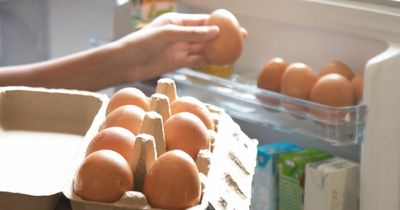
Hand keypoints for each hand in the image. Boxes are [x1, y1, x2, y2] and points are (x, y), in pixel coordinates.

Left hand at [110, 12, 246, 82]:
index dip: (218, 22)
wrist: (126, 63)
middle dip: (223, 36)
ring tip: (235, 50)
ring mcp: (180, 49)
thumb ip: (192, 34)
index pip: (202, 21)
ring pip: (203, 48)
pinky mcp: (178, 63)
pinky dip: (208, 61)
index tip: (234, 24)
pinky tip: (221, 61)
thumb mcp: (168, 34)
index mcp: (177, 22)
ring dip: (218, 50)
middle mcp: (180, 34)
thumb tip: (216, 32)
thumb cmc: (142, 43)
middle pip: (206, 35)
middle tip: (240, 38)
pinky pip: (197, 61)